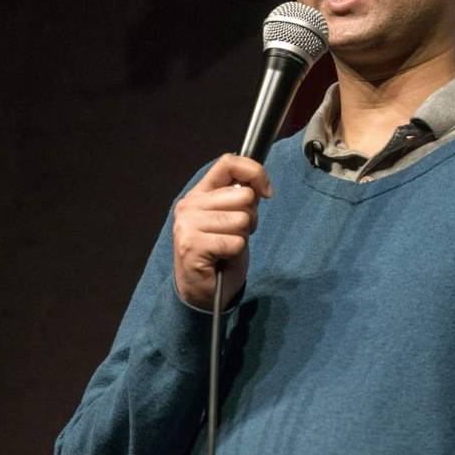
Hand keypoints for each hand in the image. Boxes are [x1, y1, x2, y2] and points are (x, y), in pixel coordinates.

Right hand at [173, 154, 272, 310]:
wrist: (201, 292)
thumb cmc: (221, 253)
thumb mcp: (233, 218)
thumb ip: (241, 198)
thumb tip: (260, 184)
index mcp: (199, 193)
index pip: (228, 163)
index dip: (255, 172)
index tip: (267, 192)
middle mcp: (189, 204)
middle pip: (243, 195)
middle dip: (250, 217)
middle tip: (236, 233)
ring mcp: (187, 224)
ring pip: (241, 219)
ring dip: (242, 236)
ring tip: (228, 246)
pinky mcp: (192, 245)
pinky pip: (235, 242)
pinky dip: (236, 253)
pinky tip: (223, 258)